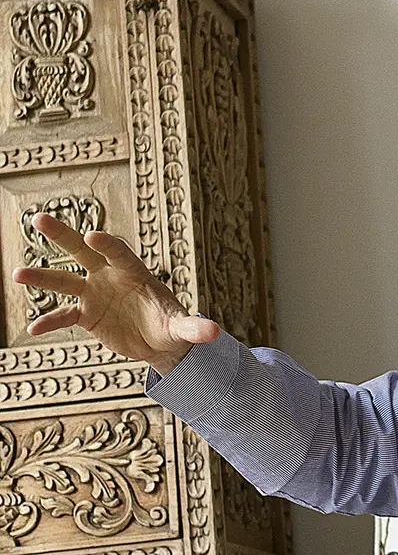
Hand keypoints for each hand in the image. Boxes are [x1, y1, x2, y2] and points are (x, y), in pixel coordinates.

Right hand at [11, 212, 218, 374]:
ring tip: (18, 274)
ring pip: (65, 280)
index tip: (93, 234)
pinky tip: (33, 328)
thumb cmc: (172, 326)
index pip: (120, 253)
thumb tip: (216, 333)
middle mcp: (110, 277)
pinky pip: (64, 315)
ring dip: (43, 277)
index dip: (108, 244)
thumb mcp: (183, 329)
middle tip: (39, 218)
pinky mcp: (86, 314)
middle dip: (63, 235)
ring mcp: (95, 294)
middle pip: (84, 251)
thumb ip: (194, 329)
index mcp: (135, 272)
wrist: (159, 342)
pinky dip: (50, 321)